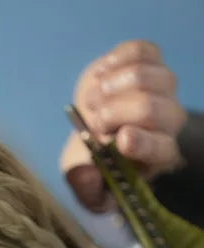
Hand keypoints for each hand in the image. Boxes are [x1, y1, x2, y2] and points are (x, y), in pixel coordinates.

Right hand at [60, 39, 187, 211]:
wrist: (100, 128)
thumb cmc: (97, 161)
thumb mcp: (89, 186)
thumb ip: (85, 187)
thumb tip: (86, 172)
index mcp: (158, 156)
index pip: (160, 147)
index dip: (142, 143)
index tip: (120, 140)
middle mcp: (169, 119)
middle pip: (148, 108)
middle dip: (112, 113)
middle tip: (94, 122)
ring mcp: (163, 85)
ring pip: (142, 76)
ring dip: (107, 88)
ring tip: (92, 102)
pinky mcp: (152, 59)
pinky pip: (138, 51)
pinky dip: (113, 62)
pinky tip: (100, 77)